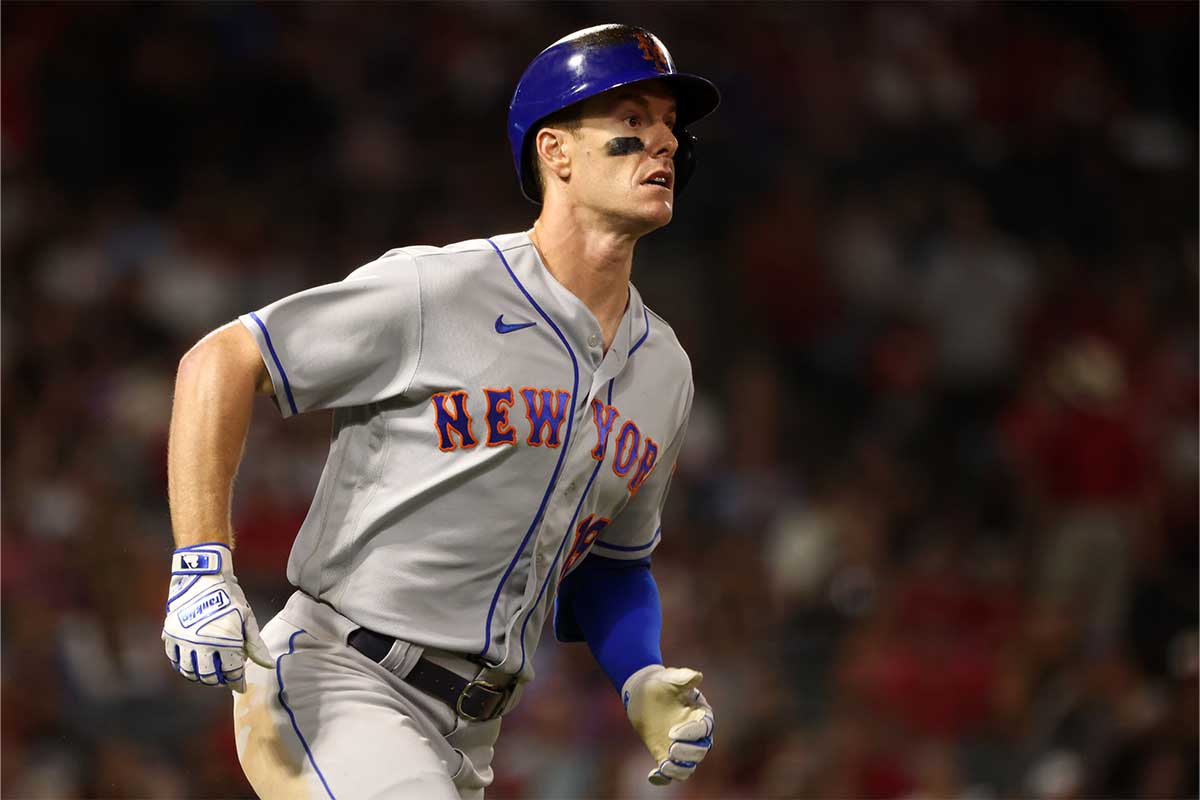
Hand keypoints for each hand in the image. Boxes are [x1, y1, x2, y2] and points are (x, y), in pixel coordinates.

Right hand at [161, 542, 271, 691]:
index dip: (237, 682)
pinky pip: (175, 660)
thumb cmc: (229, 596)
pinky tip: (193, 664)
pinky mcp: (170, 635)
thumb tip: (267, 664)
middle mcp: (202, 644)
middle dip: (220, 680)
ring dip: (201, 676)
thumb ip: (255, 645)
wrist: (202, 576)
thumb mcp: (246, 618)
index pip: (231, 672)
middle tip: (226, 678)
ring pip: (190, 672)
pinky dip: (184, 666)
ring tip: (210, 672)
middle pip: (209, 676)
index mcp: (225, 641)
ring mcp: (184, 641)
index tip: (240, 686)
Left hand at [622, 664, 714, 784]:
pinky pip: (669, 772)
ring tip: (664, 766)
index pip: (703, 729)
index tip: (673, 732)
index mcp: (701, 715)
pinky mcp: (665, 754)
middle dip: (687, 753)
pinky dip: (663, 777)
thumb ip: (684, 677)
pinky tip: (653, 775)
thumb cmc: (660, 683)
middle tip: (671, 749)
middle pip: (700, 751)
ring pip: (688, 766)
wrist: (643, 691)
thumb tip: (697, 676)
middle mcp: (694, 734)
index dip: (691, 733)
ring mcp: (681, 746)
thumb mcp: (670, 677)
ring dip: (679, 769)